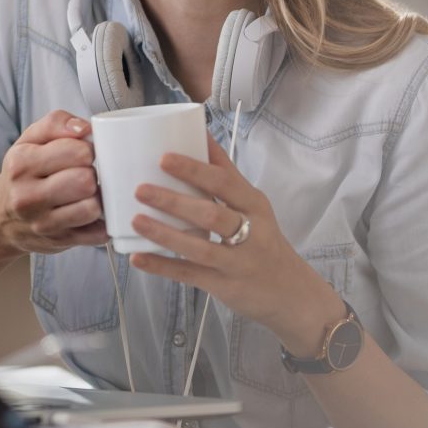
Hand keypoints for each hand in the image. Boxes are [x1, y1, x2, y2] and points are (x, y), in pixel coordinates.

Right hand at [0, 108, 108, 256]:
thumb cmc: (22, 174)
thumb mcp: (30, 140)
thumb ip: (57, 123)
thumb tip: (85, 129)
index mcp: (22, 164)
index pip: (77, 151)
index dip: (87, 150)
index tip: (82, 154)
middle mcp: (28, 196)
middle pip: (86, 181)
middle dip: (91, 174)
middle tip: (84, 174)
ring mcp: (43, 224)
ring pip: (92, 208)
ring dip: (97, 199)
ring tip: (86, 193)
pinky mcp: (59, 242)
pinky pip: (97, 233)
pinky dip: (100, 223)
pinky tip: (88, 213)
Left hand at [128, 134, 343, 355]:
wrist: (291, 293)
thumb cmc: (265, 241)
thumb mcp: (255, 206)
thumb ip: (227, 174)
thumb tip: (201, 134)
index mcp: (256, 206)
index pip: (225, 183)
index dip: (194, 170)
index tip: (164, 157)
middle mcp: (251, 233)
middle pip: (212, 214)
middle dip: (174, 201)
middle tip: (141, 189)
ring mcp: (238, 263)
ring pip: (200, 247)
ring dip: (165, 234)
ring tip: (136, 220)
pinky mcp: (225, 287)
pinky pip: (190, 275)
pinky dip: (163, 267)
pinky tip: (138, 258)